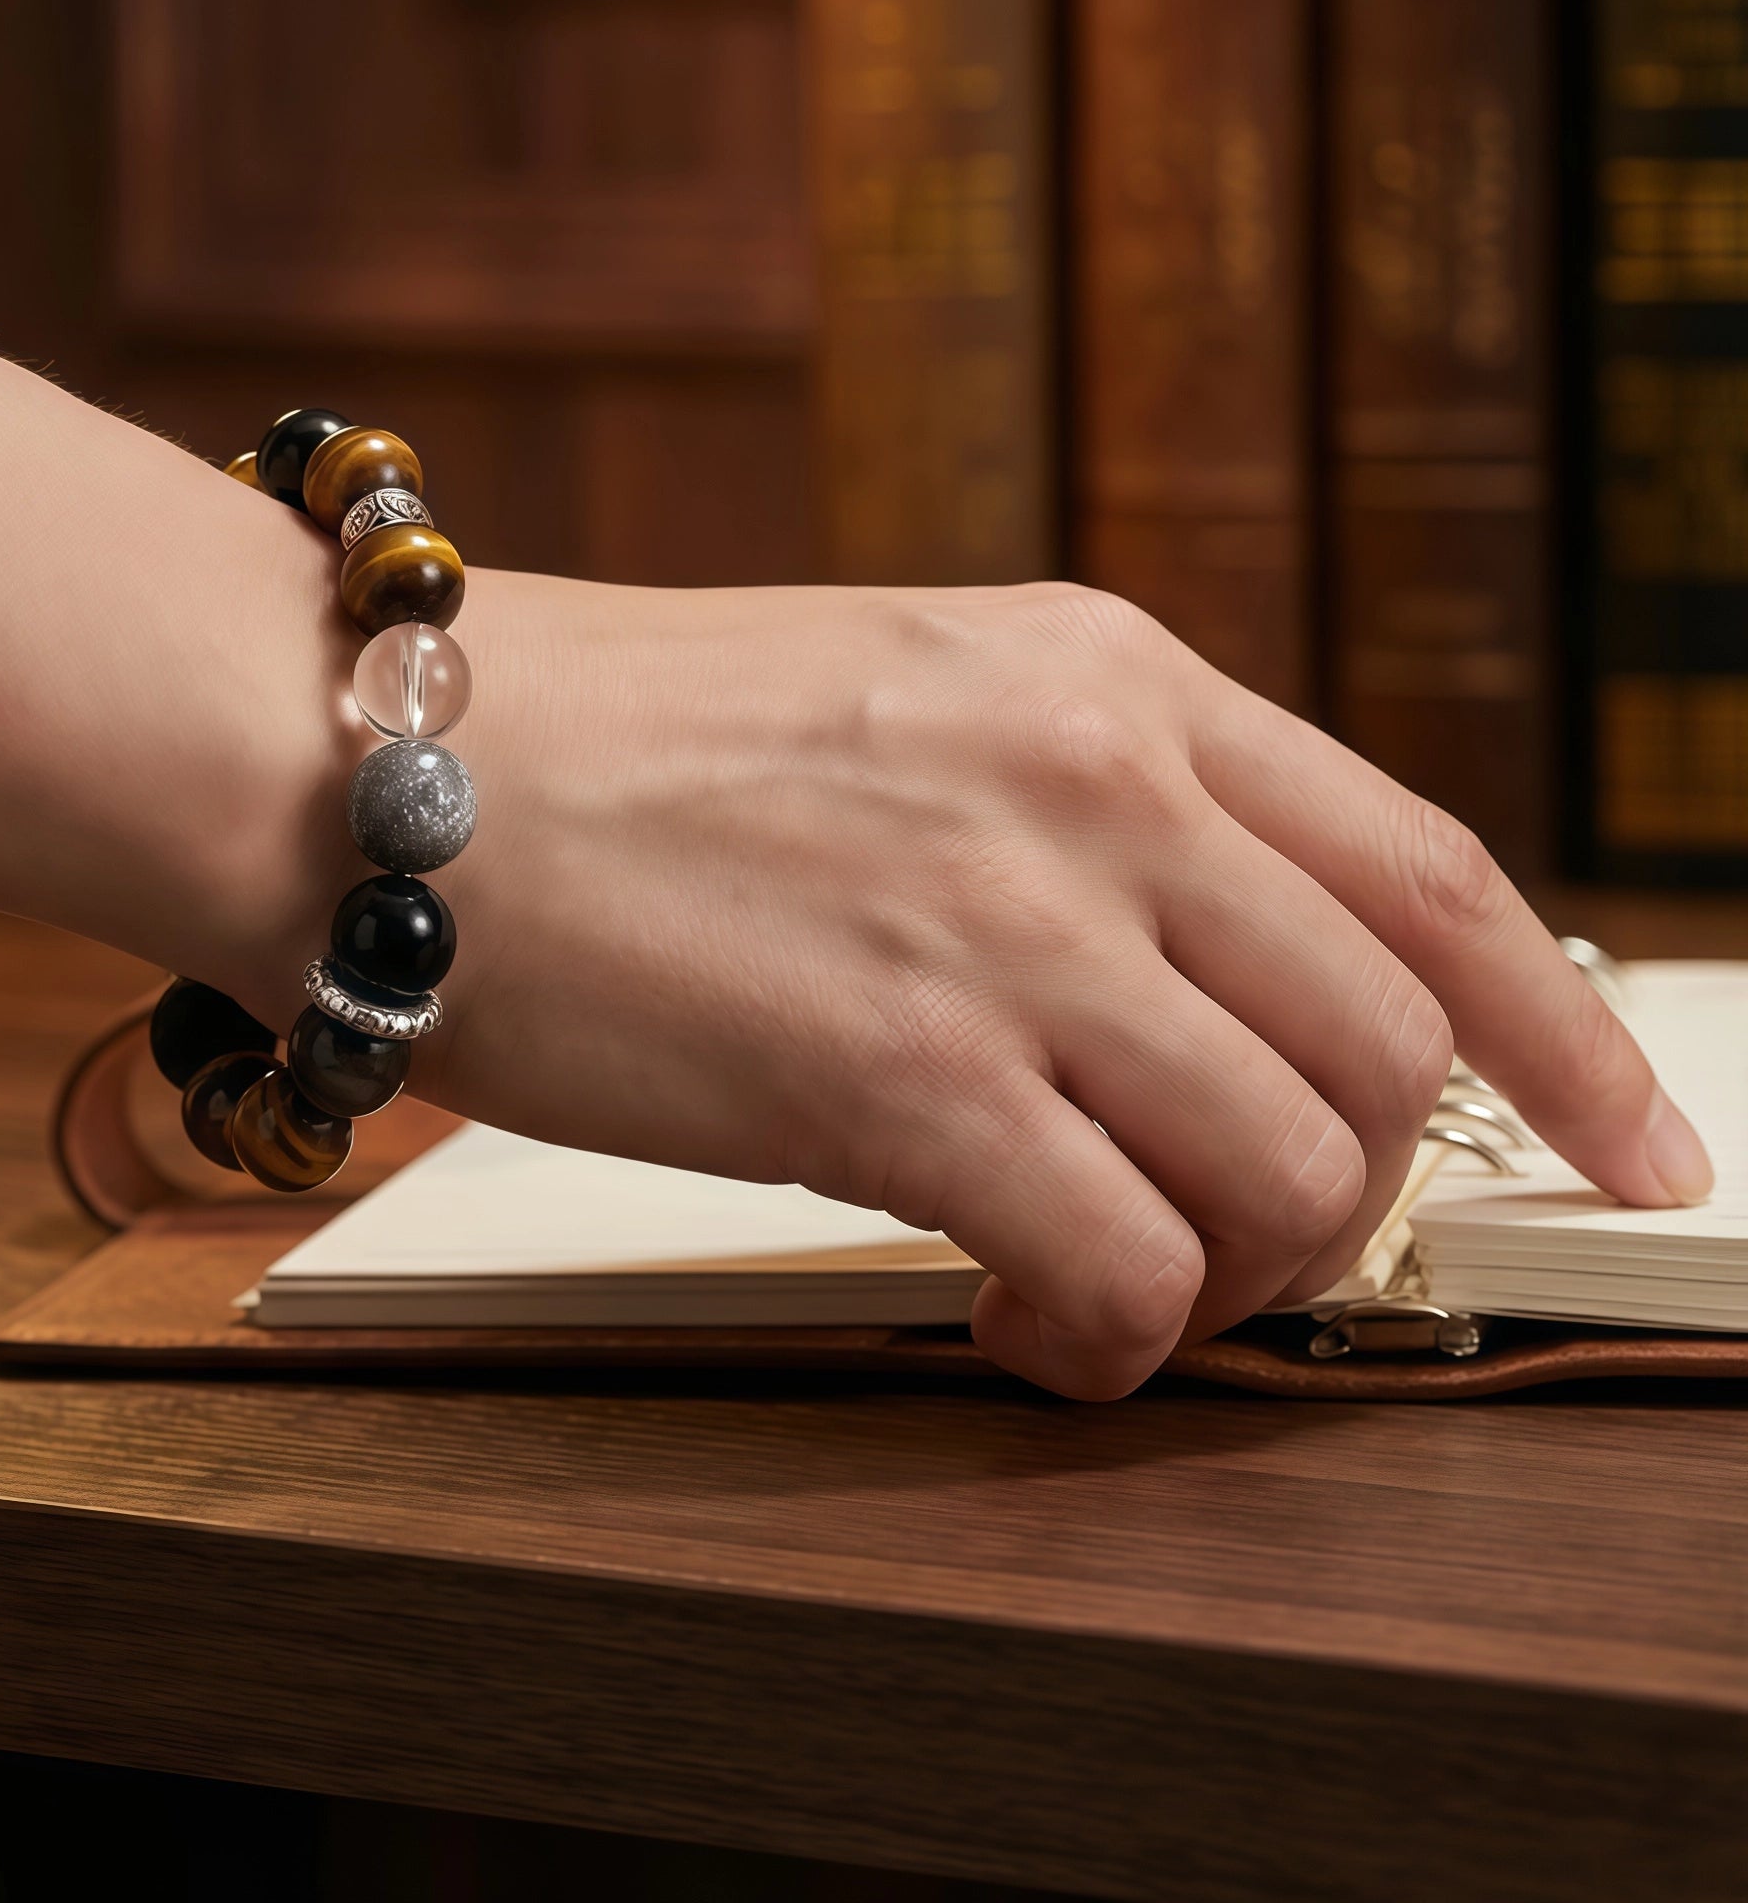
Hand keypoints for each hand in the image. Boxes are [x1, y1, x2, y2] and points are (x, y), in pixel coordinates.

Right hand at [405, 574, 1712, 1400]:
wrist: (386, 755)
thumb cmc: (608, 740)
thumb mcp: (903, 694)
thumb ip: (1079, 807)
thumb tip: (1212, 988)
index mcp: (1106, 675)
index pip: (1430, 868)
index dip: (1566, 1030)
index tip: (1631, 1140)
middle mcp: (1093, 782)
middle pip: (1386, 1053)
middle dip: (1338, 1191)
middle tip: (1231, 1237)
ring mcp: (1006, 925)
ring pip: (1285, 1178)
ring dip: (1224, 1275)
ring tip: (1098, 1272)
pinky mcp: (897, 1074)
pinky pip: (1125, 1269)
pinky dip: (1111, 1335)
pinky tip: (1019, 1317)